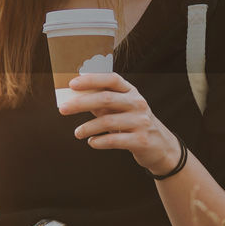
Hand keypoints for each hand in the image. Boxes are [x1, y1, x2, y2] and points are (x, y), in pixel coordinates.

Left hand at [59, 72, 180, 174]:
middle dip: (81, 103)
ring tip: (77, 132)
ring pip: (108, 121)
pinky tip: (91, 142)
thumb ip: (102, 102)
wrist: (161, 146)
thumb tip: (74, 98)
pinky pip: (114, 140)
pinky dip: (99, 142)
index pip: (112, 79)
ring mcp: (141, 122)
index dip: (92, 79)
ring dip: (88, 127)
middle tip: (63, 109)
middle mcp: (138, 103)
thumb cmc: (133, 123)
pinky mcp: (141, 140)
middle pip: (106, 99)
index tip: (72, 84)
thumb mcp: (121, 109)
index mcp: (131, 92)